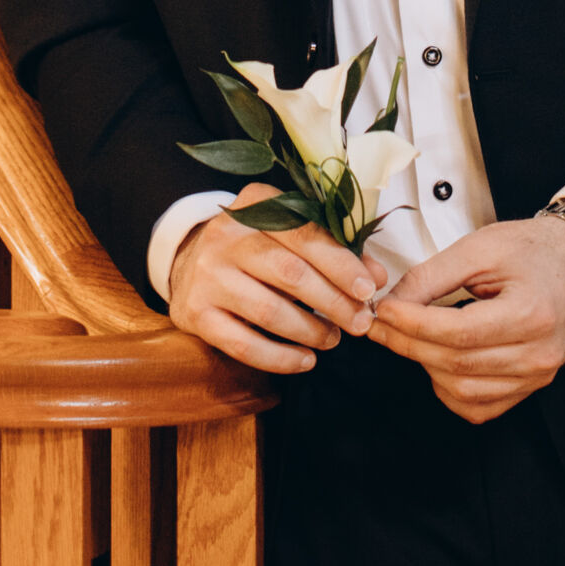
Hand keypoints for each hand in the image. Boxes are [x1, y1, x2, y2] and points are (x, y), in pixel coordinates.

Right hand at [167, 190, 384, 374]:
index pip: (304, 233)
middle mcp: (226, 236)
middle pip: (289, 273)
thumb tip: (377, 277)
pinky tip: (304, 360)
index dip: (341, 264)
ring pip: (268, 310)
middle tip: (360, 323)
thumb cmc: (254, 247)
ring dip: (310, 331)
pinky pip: (243, 344)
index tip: (370, 288)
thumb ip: (331, 250)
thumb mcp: (287, 234)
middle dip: (333, 302)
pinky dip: (280, 358)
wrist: (188, 263)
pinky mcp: (196, 313)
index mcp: (254, 205)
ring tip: (333, 339)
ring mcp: (207, 275)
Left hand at [369, 215, 564, 422]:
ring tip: (407, 339)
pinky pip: (481, 407)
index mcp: (530, 313)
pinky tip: (437, 363)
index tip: (386, 311)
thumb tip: (395, 302)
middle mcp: (538, 353)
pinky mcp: (531, 386)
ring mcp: (537, 375)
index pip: (459, 333)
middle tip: (381, 325)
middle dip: (410, 345)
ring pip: (465, 392)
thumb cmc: (532, 250)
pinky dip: (450, 391)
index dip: (415, 325)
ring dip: (427, 368)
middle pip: (458, 364)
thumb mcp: (481, 247)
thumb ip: (434, 275)